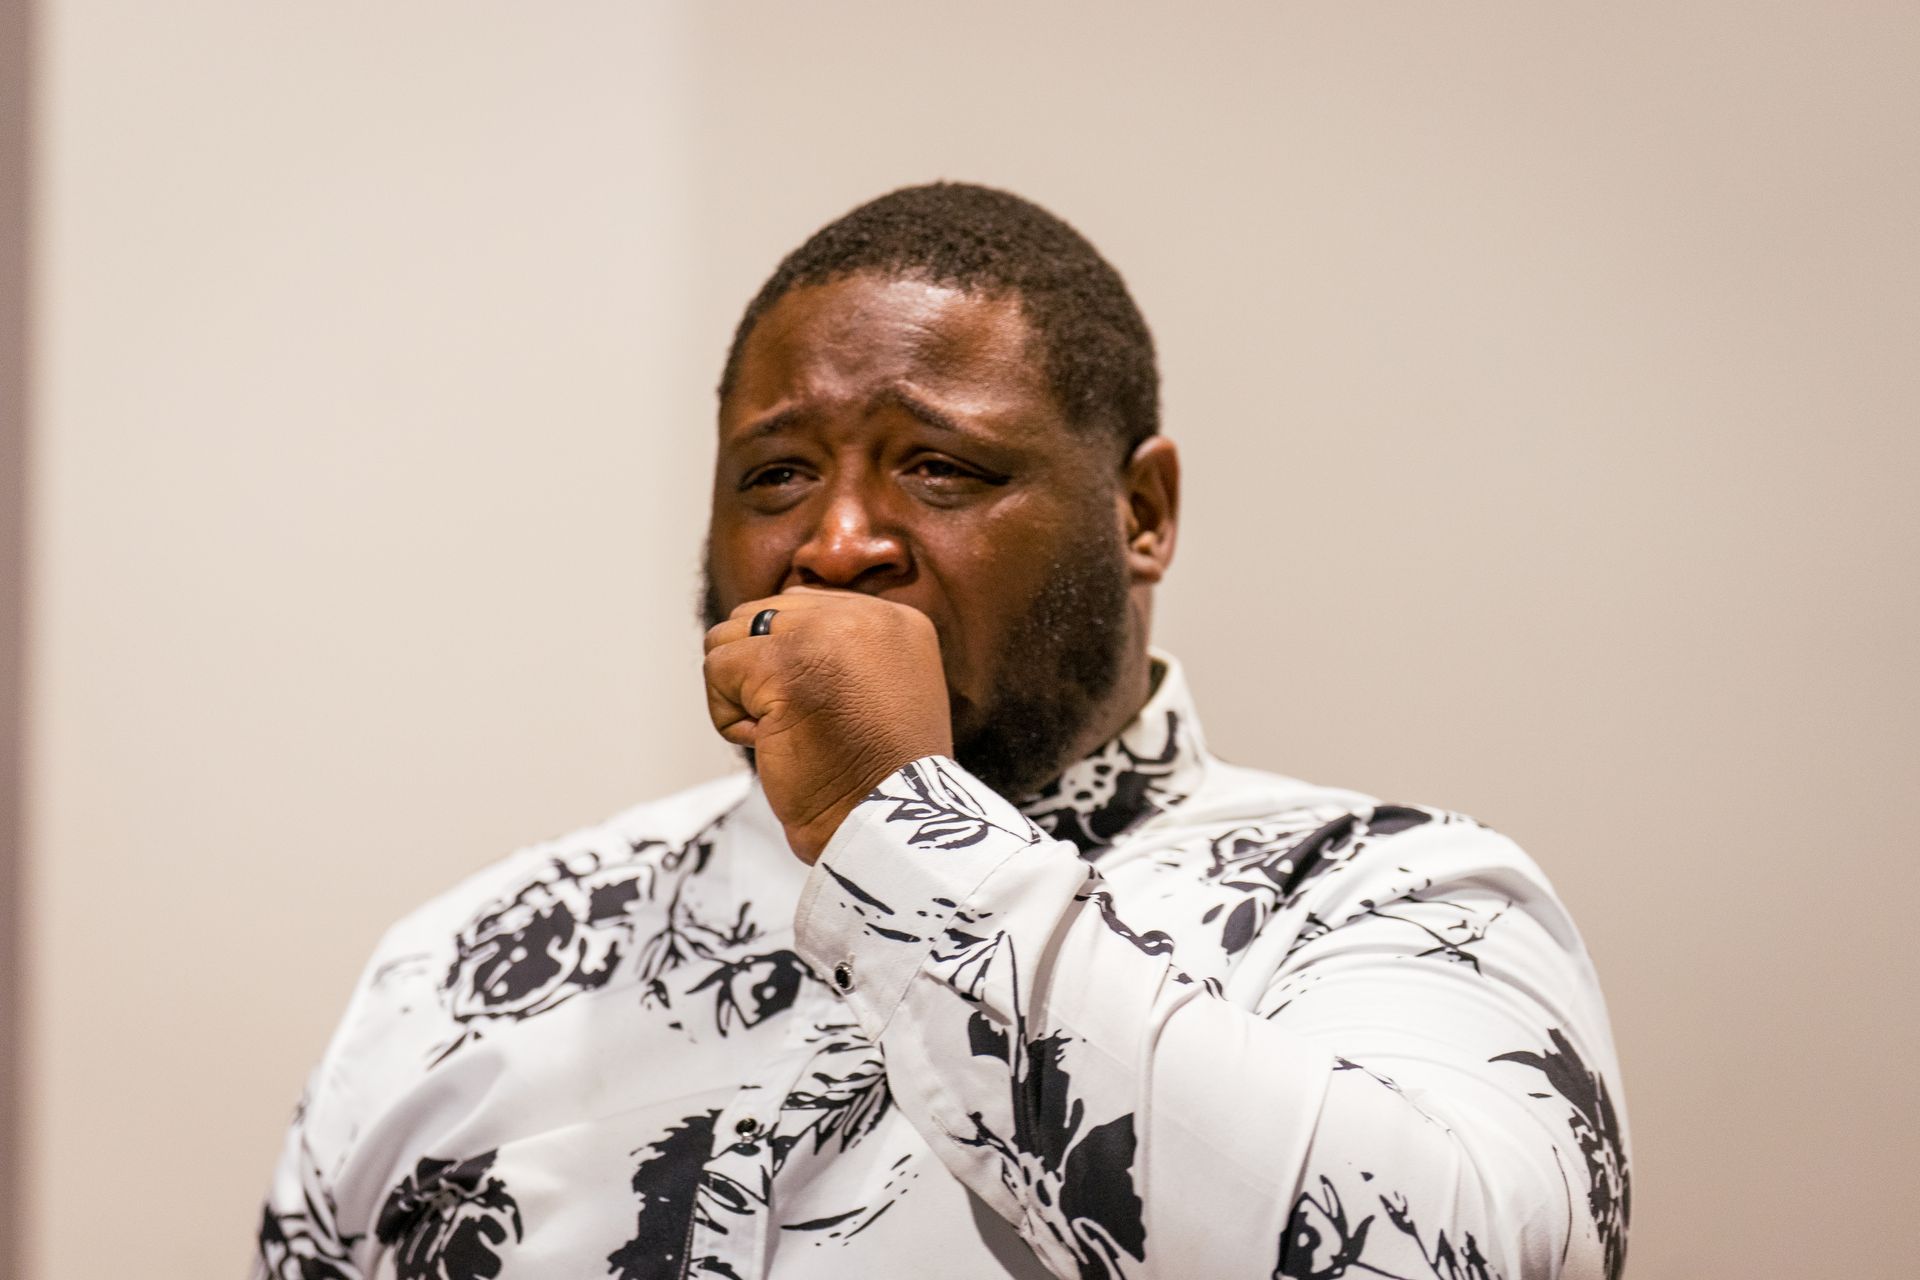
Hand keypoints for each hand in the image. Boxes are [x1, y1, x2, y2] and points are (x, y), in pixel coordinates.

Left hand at [703, 589, 953, 862]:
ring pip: (731, 636)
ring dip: (741, 693)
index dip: (787, 664)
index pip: (803, 607)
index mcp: (896, 620)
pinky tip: (769, 742)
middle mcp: (866, 615)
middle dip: (759, 673)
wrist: (885, 827)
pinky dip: (727, 717)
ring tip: (786, 732)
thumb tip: (764, 627)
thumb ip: (838, 653)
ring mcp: (825, 635)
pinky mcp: (783, 665)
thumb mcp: (876, 694)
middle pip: (761, 615)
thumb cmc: (874, 779)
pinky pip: (717, 669)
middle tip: (799, 725)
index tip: (822, 714)